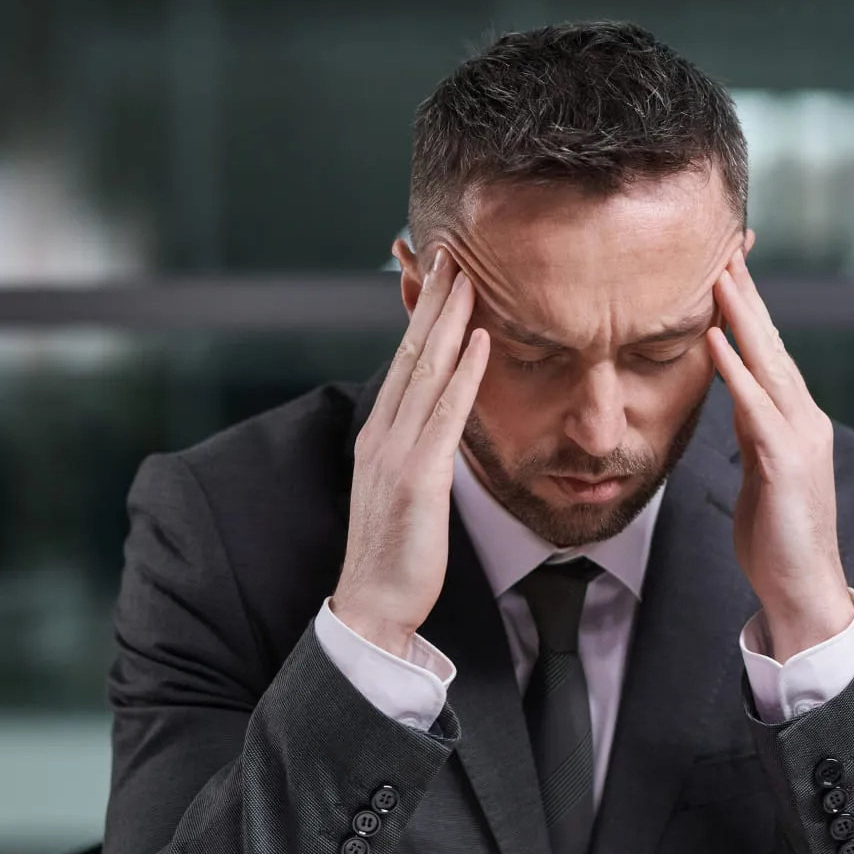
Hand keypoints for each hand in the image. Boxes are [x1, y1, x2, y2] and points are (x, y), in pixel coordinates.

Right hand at [331, 249, 488, 657]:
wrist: (373, 605)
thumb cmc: (395, 553)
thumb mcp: (403, 490)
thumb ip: (417, 452)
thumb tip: (441, 425)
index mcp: (379, 436)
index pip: (404, 362)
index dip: (421, 316)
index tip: (439, 274)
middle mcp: (383, 434)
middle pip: (411, 353)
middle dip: (432, 299)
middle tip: (450, 248)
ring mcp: (396, 454)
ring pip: (425, 372)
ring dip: (448, 320)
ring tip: (466, 272)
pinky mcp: (417, 479)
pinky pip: (445, 415)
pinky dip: (463, 373)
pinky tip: (481, 339)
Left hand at [706, 232, 853, 663]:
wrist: (801, 586)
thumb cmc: (776, 535)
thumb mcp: (760, 472)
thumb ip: (753, 433)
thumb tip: (736, 402)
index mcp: (793, 421)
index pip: (769, 354)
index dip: (748, 311)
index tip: (726, 270)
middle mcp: (802, 418)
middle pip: (771, 345)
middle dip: (747, 295)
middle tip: (726, 246)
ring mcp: (798, 438)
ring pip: (768, 364)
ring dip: (742, 317)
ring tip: (719, 274)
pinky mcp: (786, 462)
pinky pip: (756, 407)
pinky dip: (736, 371)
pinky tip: (715, 340)